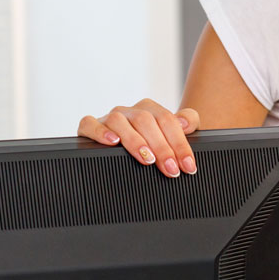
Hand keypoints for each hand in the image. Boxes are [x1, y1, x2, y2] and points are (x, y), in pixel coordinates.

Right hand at [77, 99, 200, 177]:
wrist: (130, 152)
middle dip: (161, 147)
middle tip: (171, 169)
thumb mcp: (175, 134)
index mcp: (150, 110)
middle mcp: (130, 112)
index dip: (180, 143)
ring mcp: (109, 119)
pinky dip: (100, 132)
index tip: (188, 166)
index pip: (167, 120)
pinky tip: (113, 142)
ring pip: (119, 120)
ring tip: (147, 159)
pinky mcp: (90, 127)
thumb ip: (188, 121)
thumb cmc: (155, 145)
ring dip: (135, 140)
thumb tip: (185, 122)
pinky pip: (89, 123)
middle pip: (145, 120)